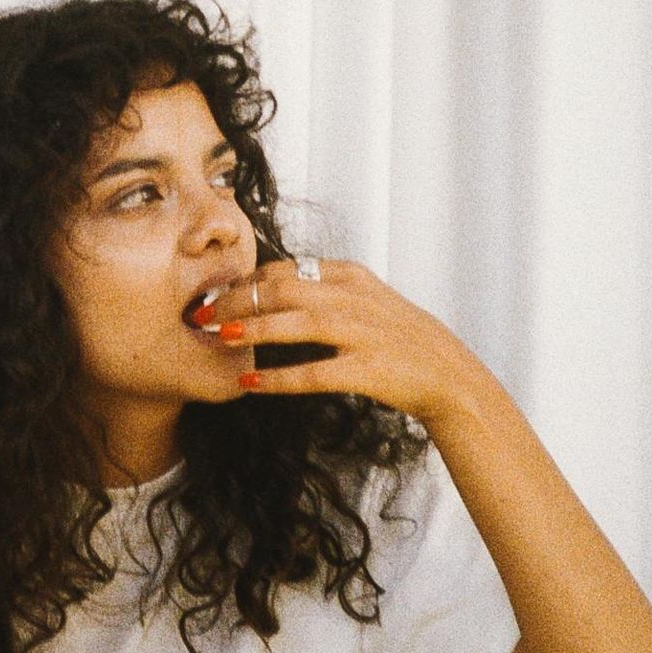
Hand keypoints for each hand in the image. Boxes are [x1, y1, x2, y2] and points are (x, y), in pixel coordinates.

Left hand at [192, 255, 463, 420]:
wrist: (449, 374)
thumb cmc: (400, 338)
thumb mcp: (367, 299)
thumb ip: (325, 289)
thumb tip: (273, 288)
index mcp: (350, 276)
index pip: (285, 268)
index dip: (244, 280)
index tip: (216, 293)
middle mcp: (354, 298)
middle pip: (282, 288)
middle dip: (236, 299)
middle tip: (203, 313)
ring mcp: (362, 332)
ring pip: (294, 322)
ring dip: (251, 329)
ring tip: (220, 337)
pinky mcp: (368, 369)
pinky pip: (313, 373)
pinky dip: (278, 378)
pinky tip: (250, 384)